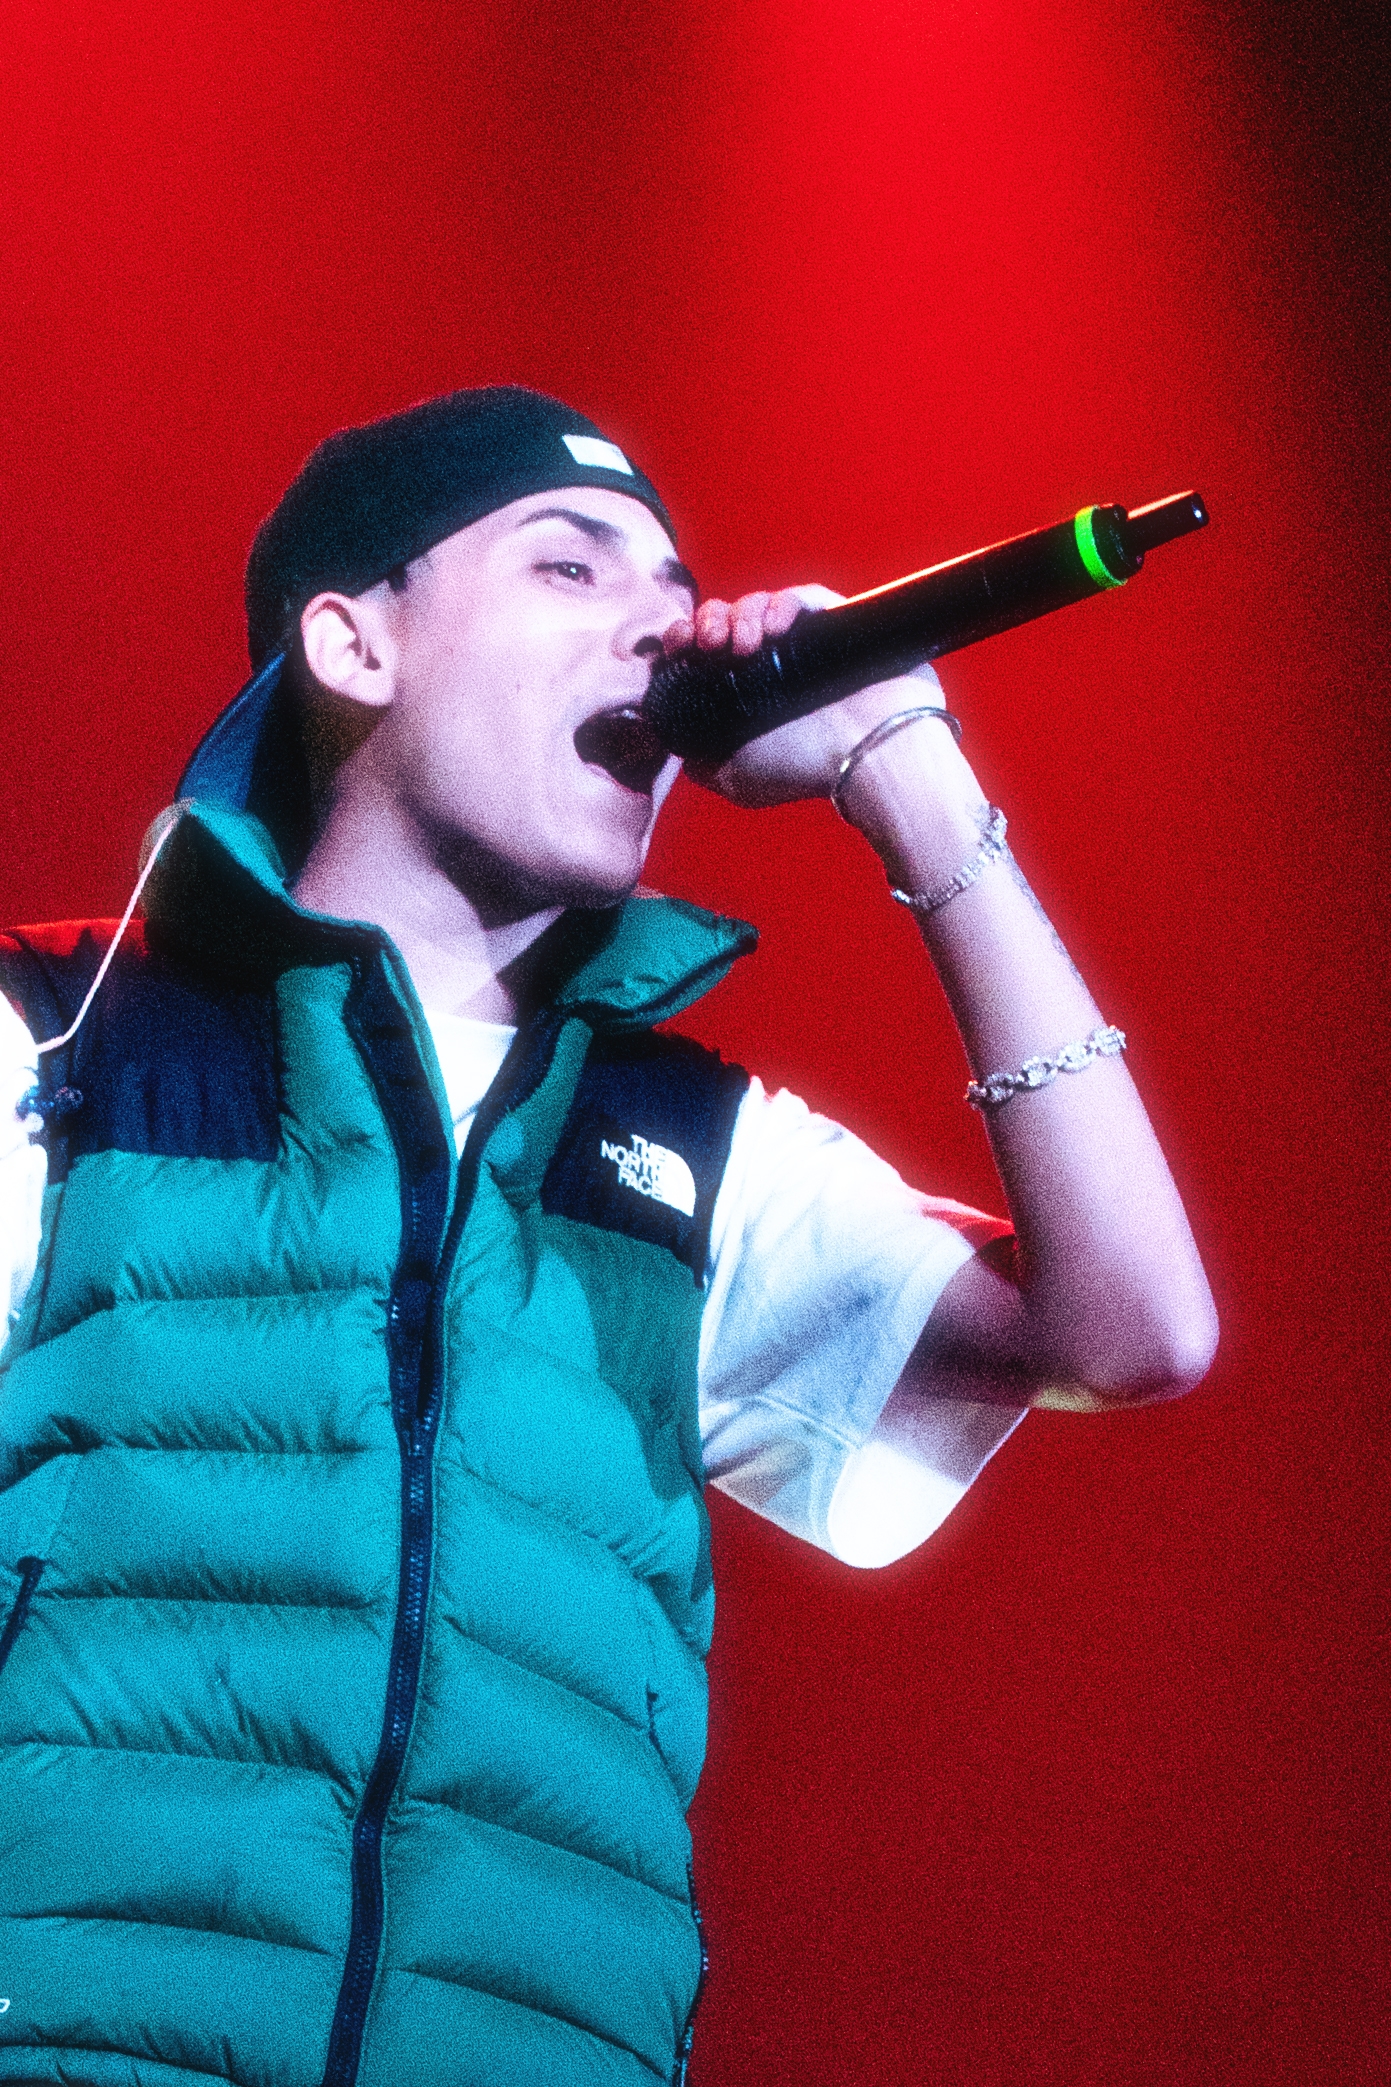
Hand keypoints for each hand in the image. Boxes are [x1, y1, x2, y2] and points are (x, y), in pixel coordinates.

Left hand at [661, 586, 949, 807]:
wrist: (866, 759)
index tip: (677, 648)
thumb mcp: (736, 778)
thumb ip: (701, 761)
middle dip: (706, 621)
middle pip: (724, 617)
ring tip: (745, 646)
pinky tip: (775, 628)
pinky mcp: (836, 622)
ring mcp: (803, 640)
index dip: (682, 638)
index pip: (702, 649)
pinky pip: (800, 597)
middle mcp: (770, 662)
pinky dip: (780, 604)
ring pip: (757, 603)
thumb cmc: (804, 770)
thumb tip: (675, 738)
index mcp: (743, 690)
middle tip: (708, 644)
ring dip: (740, 614)